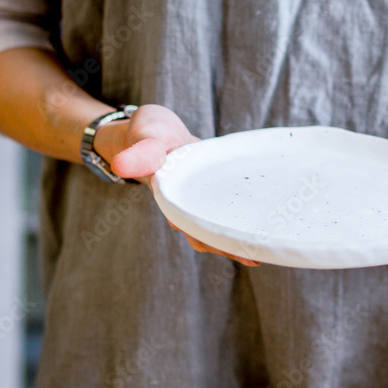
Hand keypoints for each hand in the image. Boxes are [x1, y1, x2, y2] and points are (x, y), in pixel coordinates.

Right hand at [93, 104, 260, 265]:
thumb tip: (121, 165)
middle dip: (228, 245)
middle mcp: (185, 206)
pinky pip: (227, 211)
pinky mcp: (214, 195)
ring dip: (237, 239)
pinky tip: (265, 225)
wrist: (156, 131)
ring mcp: (200, 202)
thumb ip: (140, 151)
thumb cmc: (150, 133)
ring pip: (218, 227)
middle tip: (256, 256)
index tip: (226, 245)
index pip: (187, 222)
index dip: (205, 234)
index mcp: (170, 198)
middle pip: (206, 234)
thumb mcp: (146, 136)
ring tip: (265, 249)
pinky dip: (242, 219)